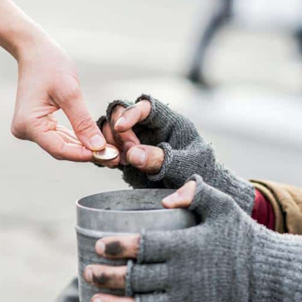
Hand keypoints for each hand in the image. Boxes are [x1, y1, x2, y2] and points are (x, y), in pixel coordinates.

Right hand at [0, 0, 107, 160]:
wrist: (34, 50)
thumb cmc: (50, 65)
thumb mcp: (70, 93)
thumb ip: (83, 122)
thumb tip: (97, 147)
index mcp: (28, 124)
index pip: (60, 149)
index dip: (85, 155)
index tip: (108, 156)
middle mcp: (25, 130)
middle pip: (61, 150)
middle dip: (88, 153)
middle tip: (115, 157)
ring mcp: (30, 128)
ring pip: (62, 145)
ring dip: (85, 148)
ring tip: (110, 151)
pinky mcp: (37, 124)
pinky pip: (60, 136)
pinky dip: (78, 139)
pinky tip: (97, 142)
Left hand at [83, 176, 301, 301]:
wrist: (268, 278)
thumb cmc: (241, 238)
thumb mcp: (224, 207)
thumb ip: (196, 193)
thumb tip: (167, 195)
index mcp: (186, 247)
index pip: (142, 246)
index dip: (118, 247)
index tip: (101, 246)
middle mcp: (182, 277)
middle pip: (134, 279)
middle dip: (106, 277)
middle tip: (89, 272)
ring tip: (96, 301)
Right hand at [98, 95, 254, 212]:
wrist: (198, 194)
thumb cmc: (199, 172)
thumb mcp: (185, 165)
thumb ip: (162, 159)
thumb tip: (133, 154)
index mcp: (168, 121)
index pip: (147, 106)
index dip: (131, 112)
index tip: (121, 127)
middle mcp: (149, 127)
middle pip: (121, 113)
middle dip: (118, 131)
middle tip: (125, 155)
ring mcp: (136, 140)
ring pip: (110, 129)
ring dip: (107, 142)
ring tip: (116, 161)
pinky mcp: (127, 156)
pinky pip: (107, 148)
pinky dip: (103, 154)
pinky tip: (108, 164)